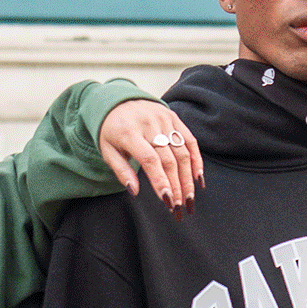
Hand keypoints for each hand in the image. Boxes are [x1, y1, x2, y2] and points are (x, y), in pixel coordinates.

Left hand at [97, 101, 205, 219]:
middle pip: (169, 160)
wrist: (117, 99)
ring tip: (189, 200)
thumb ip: (121, 171)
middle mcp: (149, 125)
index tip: (168, 201)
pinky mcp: (174, 118)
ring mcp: (164, 119)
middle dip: (177, 186)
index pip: (150, 160)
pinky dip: (196, 160)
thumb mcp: (108, 151)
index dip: (161, 181)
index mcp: (130, 133)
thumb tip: (134, 191)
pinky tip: (198, 179)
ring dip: (188, 179)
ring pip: (182, 153)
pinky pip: (190, 140)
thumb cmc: (111, 130)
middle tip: (180, 208)